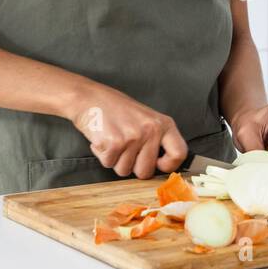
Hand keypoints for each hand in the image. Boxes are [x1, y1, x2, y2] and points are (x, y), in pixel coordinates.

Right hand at [67, 83, 188, 179]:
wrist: (88, 97)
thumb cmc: (115, 108)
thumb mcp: (144, 118)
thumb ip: (155, 138)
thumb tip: (163, 166)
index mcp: (163, 123)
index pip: (179, 153)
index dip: (168, 165)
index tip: (157, 164)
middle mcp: (151, 130)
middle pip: (145, 171)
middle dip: (131, 166)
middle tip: (123, 148)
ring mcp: (133, 136)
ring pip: (124, 170)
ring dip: (114, 159)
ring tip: (111, 138)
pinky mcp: (115, 142)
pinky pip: (108, 163)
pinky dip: (101, 154)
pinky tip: (101, 138)